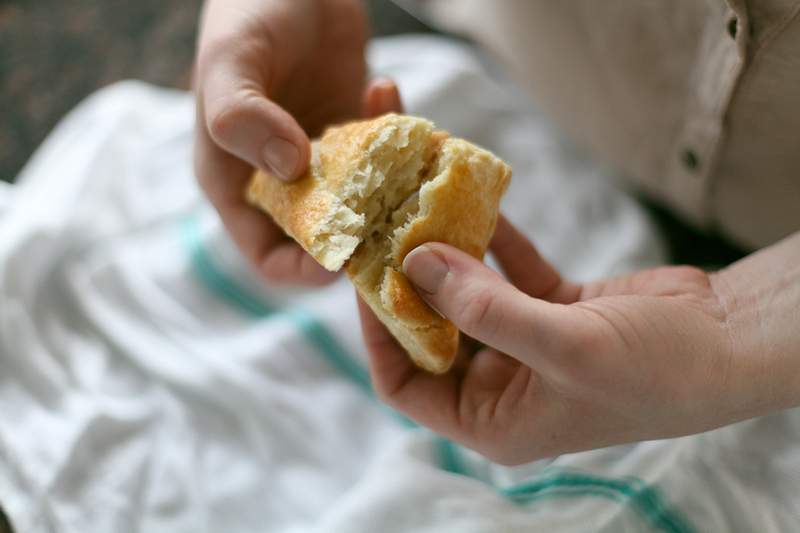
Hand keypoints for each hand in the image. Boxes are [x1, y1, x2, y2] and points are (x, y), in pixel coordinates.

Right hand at [194, 0, 401, 284]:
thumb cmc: (247, 14)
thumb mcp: (231, 64)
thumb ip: (242, 118)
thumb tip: (291, 168)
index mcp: (238, 182)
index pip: (270, 257)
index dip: (304, 270)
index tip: (347, 257)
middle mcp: (281, 182)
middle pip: (326, 241)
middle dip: (365, 238)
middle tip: (400, 216)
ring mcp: (323, 161)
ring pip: (364, 205)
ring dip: (390, 190)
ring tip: (402, 151)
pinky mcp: (357, 137)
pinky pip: (385, 161)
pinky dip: (397, 143)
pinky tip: (390, 95)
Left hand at [358, 215, 775, 464]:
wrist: (734, 342)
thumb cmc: (657, 370)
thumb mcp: (565, 346)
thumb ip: (486, 308)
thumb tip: (415, 263)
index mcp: (494, 419)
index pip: (407, 384)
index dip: (378, 333)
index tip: (366, 277)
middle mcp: (502, 383)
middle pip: (432, 330)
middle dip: (410, 281)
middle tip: (385, 226)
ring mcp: (526, 341)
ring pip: (468, 293)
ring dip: (450, 251)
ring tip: (420, 202)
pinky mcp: (553, 306)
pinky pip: (509, 269)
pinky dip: (495, 239)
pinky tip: (477, 203)